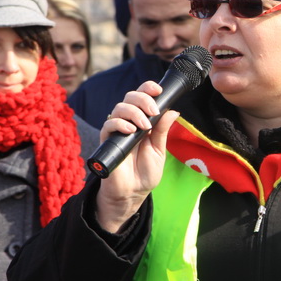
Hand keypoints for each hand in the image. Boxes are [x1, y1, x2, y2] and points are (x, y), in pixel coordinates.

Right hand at [95, 80, 178, 231]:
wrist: (133, 192)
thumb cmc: (145, 172)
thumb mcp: (159, 150)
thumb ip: (163, 130)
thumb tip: (173, 110)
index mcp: (143, 120)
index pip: (143, 97)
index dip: (148, 88)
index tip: (158, 89)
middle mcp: (129, 121)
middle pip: (130, 97)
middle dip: (143, 99)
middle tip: (153, 112)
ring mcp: (117, 130)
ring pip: (120, 107)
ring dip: (134, 112)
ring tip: (144, 127)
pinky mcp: (107, 140)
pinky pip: (108, 124)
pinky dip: (120, 123)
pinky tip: (130, 130)